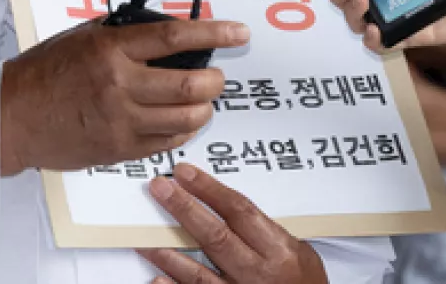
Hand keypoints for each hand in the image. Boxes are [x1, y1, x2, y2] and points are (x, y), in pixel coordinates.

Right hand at [0, 18, 248, 175]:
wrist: (13, 116)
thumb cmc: (45, 71)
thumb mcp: (81, 37)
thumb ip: (122, 33)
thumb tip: (164, 31)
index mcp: (111, 49)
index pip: (174, 38)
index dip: (214, 33)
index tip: (239, 32)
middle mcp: (119, 85)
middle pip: (189, 85)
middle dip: (215, 80)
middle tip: (217, 75)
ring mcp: (120, 121)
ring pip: (185, 119)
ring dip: (204, 109)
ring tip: (202, 100)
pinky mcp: (118, 149)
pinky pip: (167, 143)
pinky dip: (183, 131)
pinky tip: (181, 122)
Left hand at [139, 163, 326, 283]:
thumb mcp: (299, 253)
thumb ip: (265, 232)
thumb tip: (227, 206)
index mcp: (278, 250)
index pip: (238, 210)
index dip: (209, 189)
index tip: (184, 173)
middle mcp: (258, 273)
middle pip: (215, 235)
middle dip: (184, 209)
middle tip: (160, 188)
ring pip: (200, 273)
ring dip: (169, 254)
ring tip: (146, 237)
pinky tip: (157, 279)